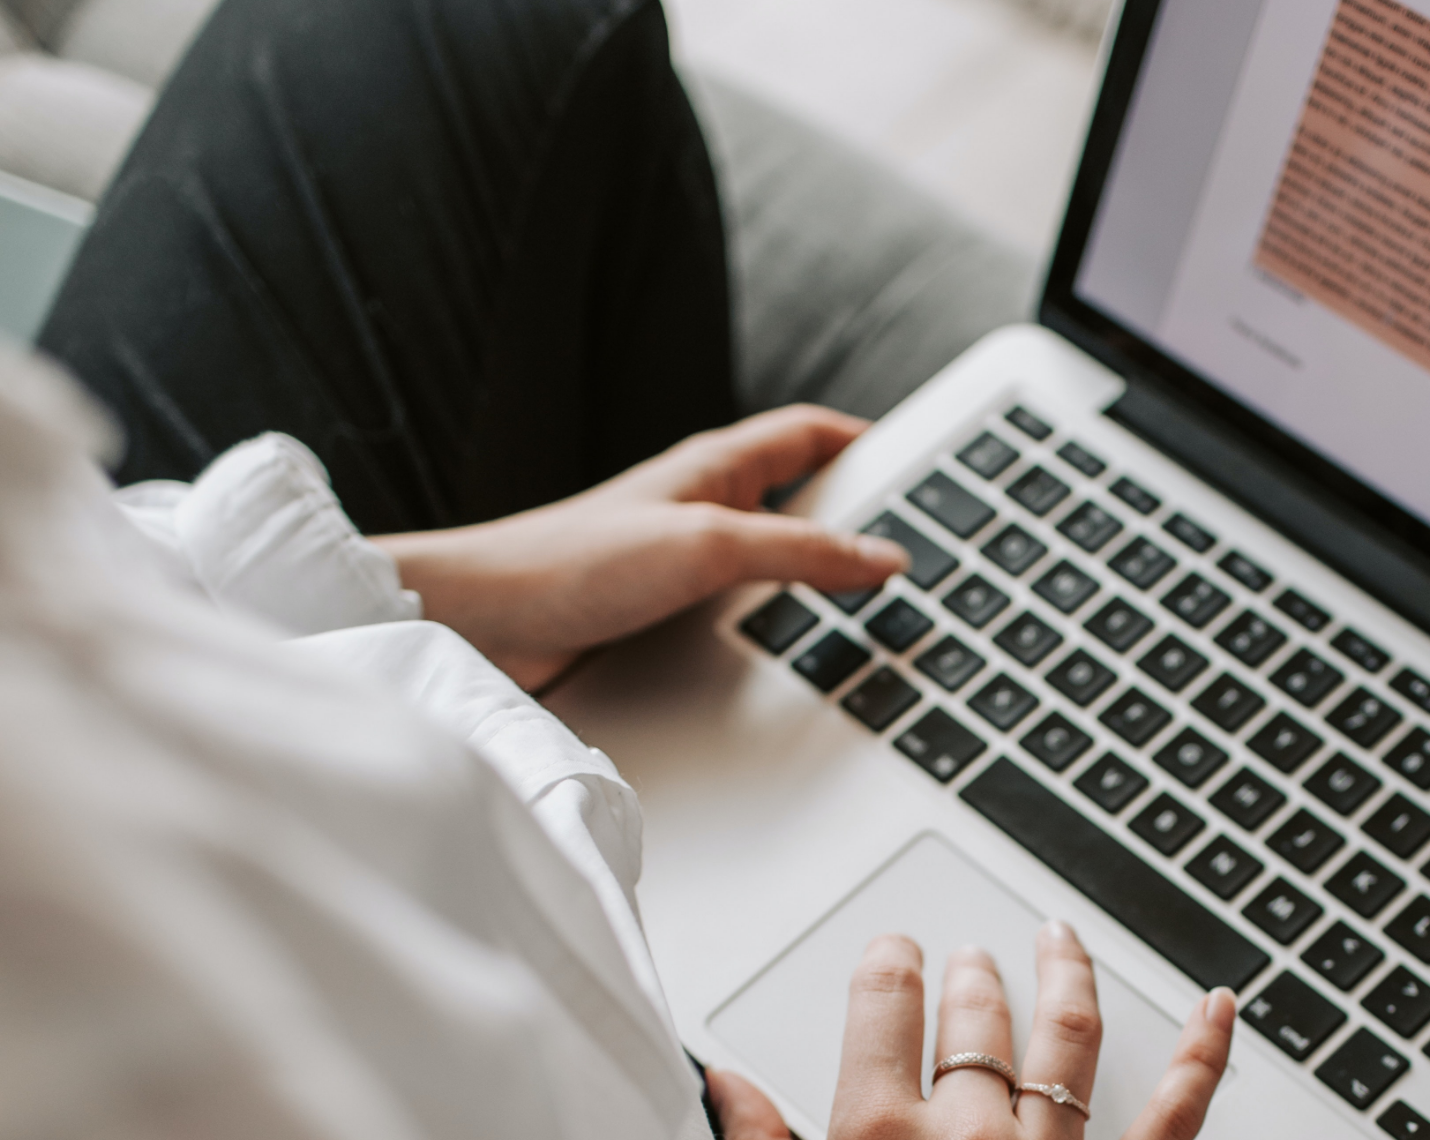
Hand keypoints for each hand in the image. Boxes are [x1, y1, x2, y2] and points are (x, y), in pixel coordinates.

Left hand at [373, 406, 906, 689]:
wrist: (481, 627)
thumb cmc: (570, 564)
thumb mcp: (708, 548)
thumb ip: (800, 553)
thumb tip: (884, 556)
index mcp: (715, 468)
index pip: (811, 433)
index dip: (867, 442)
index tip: (921, 465)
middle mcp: (702, 507)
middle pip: (802, 497)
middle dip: (857, 515)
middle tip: (915, 545)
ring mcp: (682, 561)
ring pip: (773, 560)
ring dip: (816, 579)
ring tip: (872, 607)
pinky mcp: (661, 615)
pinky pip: (740, 609)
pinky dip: (776, 623)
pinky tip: (793, 654)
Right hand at [831, 922, 1235, 1139]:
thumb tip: (735, 1089)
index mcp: (880, 1137)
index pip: (884, 1011)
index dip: (889, 967)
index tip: (895, 953)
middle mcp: (972, 1137)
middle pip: (976, 1022)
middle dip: (973, 978)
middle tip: (974, 956)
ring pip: (1066, 1038)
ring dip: (1063, 979)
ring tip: (1058, 940)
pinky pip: (1172, 1120)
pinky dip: (1201, 1059)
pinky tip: (1217, 1008)